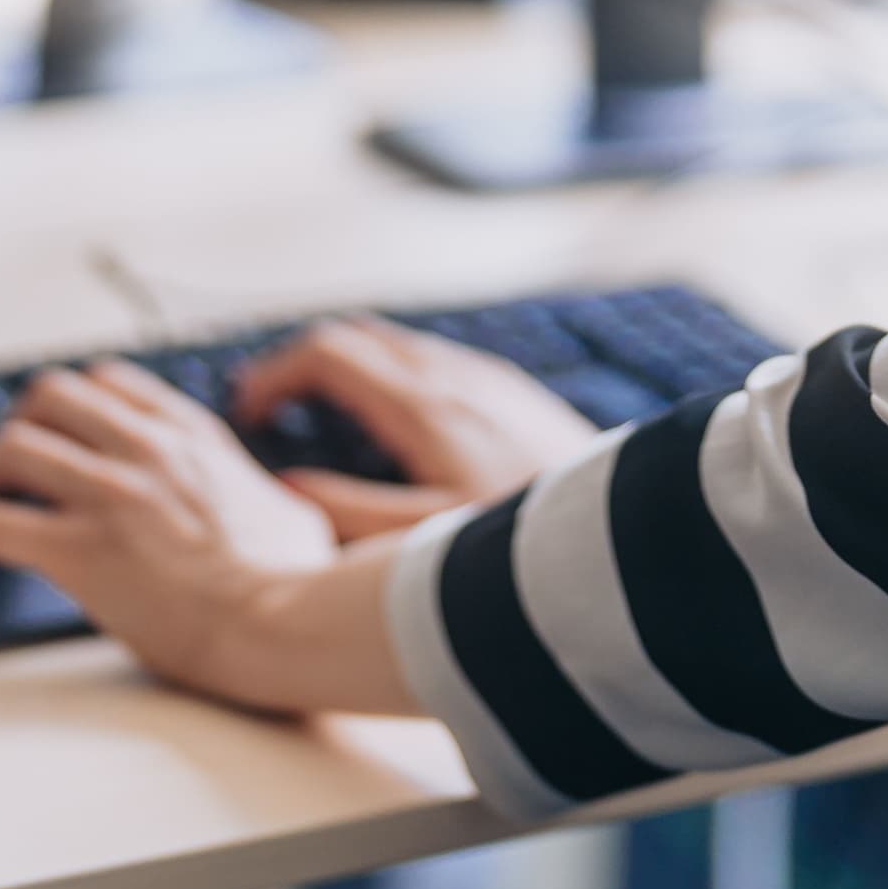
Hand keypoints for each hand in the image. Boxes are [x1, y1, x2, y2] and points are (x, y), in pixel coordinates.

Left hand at [0, 359, 334, 694]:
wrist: (283, 621)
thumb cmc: (298, 582)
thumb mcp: (292, 517)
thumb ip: (266, 499)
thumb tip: (279, 509)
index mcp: (193, 438)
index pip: (112, 386)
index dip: (71, 402)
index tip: (51, 422)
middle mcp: (144, 450)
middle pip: (50, 398)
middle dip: (15, 422)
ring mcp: (107, 495)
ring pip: (10, 448)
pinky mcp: (77, 549)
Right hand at [230, 317, 606, 539]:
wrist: (639, 538)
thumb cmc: (535, 552)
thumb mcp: (424, 547)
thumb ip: (347, 517)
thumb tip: (290, 491)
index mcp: (423, 404)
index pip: (325, 350)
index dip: (273, 374)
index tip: (248, 414)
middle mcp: (457, 377)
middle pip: (358, 336)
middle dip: (303, 366)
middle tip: (272, 414)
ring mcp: (492, 381)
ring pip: (400, 348)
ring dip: (351, 372)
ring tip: (324, 424)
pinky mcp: (519, 397)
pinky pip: (439, 365)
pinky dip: (396, 381)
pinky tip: (400, 435)